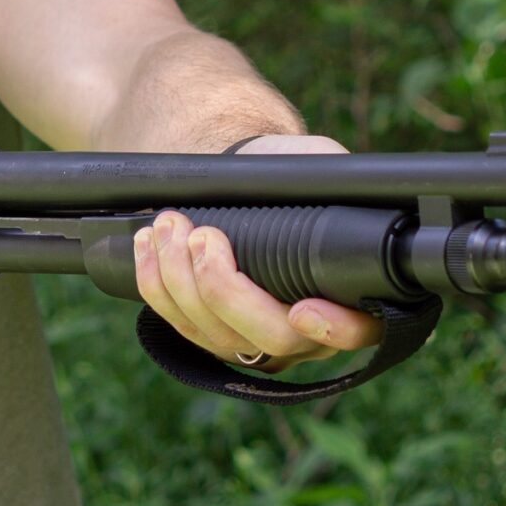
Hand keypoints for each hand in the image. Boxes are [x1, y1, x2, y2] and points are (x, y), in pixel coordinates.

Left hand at [131, 135, 389, 371]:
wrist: (250, 176)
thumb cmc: (291, 167)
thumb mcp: (319, 163)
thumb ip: (333, 178)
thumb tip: (329, 181)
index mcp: (355, 295)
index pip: (357, 332)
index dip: (332, 331)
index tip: (303, 310)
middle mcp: (312, 333)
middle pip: (273, 340)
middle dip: (226, 291)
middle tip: (202, 236)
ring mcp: (260, 342)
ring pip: (220, 338)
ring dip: (181, 282)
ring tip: (167, 225)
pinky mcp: (214, 337)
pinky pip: (184, 328)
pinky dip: (158, 287)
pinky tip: (148, 245)